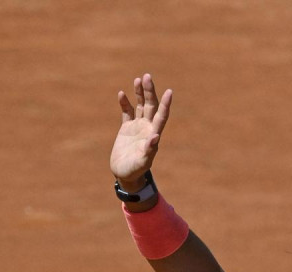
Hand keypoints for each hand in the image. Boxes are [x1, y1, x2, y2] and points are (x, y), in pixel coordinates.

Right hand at [110, 73, 171, 189]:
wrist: (125, 174)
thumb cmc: (135, 170)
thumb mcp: (142, 162)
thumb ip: (149, 150)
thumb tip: (155, 137)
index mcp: (153, 134)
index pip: (162, 115)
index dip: (165, 104)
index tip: (169, 92)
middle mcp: (147, 127)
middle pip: (151, 105)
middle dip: (150, 91)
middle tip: (147, 76)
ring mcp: (137, 126)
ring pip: (140, 105)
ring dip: (140, 93)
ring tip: (138, 79)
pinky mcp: (126, 128)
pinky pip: (127, 112)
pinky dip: (125, 103)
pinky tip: (122, 93)